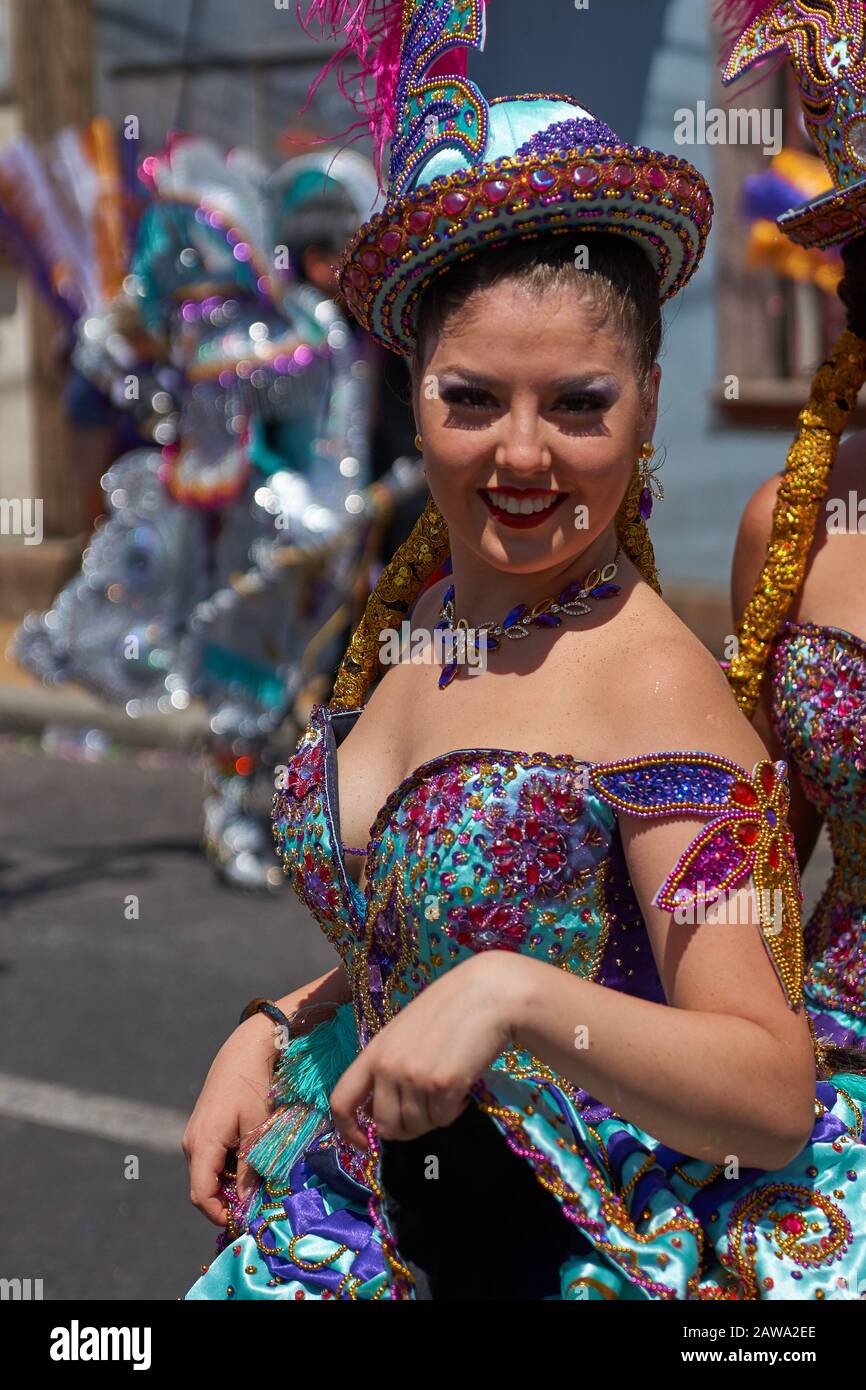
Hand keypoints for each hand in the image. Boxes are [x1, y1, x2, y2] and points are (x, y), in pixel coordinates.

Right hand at [182, 1013, 279, 1225]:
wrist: (245, 1050)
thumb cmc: (253, 1087)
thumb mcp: (256, 1130)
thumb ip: (250, 1169)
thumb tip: (246, 1204)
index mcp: (202, 1145)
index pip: (200, 1195)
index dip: (218, 1214)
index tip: (242, 1220)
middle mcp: (191, 1143)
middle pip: (203, 1186)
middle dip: (226, 1200)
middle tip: (256, 1201)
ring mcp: (194, 1135)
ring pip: (207, 1173)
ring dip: (229, 1182)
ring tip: (257, 1177)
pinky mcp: (202, 1128)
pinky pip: (210, 1158)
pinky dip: (227, 1166)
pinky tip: (249, 1157)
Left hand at [329, 952, 522, 1149]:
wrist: (488, 993)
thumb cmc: (449, 1009)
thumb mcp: (405, 1033)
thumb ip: (388, 1067)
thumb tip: (378, 1113)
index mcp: (374, 1052)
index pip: (341, 1101)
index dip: (348, 1131)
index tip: (364, 1144)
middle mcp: (388, 1067)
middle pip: (386, 1126)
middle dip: (408, 1129)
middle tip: (428, 1111)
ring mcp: (414, 1076)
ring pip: (417, 1126)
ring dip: (435, 1117)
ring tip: (449, 1089)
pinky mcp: (442, 1085)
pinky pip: (443, 1119)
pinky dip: (455, 1111)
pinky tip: (464, 1087)